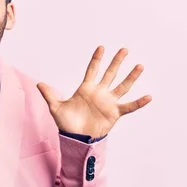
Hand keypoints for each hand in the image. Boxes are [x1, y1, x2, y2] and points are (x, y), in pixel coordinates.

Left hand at [37, 46, 151, 137]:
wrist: (76, 139)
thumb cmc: (67, 124)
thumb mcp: (56, 107)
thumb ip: (49, 95)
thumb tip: (38, 84)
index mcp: (86, 89)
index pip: (92, 70)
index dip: (97, 59)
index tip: (102, 47)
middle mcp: (99, 93)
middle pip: (110, 74)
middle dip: (116, 62)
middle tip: (124, 49)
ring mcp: (108, 102)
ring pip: (122, 86)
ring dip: (131, 77)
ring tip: (139, 66)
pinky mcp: (114, 113)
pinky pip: (129, 106)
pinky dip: (139, 102)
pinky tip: (148, 96)